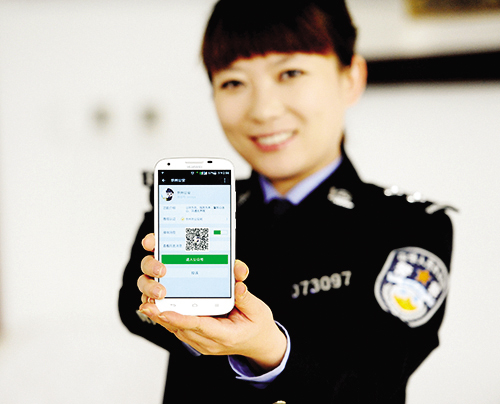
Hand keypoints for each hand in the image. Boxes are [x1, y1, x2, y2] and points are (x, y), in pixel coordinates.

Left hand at [137, 233, 286, 372]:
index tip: (163, 311)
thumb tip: (238, 284)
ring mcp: (204, 343)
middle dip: (162, 317)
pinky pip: (181, 330)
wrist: (259, 344)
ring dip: (162, 319)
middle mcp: (211, 342)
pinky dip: (169, 320)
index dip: (180, 318)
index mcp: (226, 335)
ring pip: (178, 331)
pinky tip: (158, 309)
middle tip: (147, 304)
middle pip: (182, 329)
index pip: (199, 326)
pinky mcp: (200, 339)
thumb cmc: (257, 326)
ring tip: (147, 304)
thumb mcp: (258, 310)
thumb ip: (246, 298)